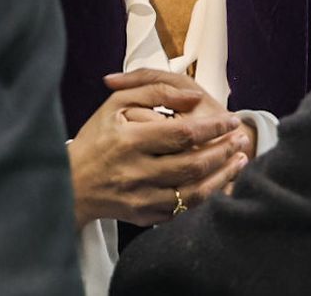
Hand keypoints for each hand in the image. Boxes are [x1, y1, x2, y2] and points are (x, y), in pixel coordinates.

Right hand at [69, 75, 248, 227]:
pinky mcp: (145, 216)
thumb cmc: (95, 139)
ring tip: (240, 160)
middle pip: (193, 164)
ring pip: (195, 192)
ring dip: (223, 175)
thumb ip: (155, 93)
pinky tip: (219, 182)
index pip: (183, 133)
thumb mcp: (116, 104)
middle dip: (224, 151)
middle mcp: (136, 172)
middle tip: (241, 139)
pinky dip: (207, 197)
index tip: (230, 120)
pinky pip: (184, 210)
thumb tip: (193, 97)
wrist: (69, 184)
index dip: (212, 127)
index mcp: (130, 141)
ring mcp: (141, 198)